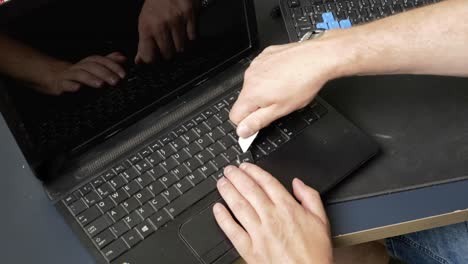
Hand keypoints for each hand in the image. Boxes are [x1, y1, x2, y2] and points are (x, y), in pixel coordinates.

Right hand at [42, 52, 125, 94]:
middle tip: (115, 81)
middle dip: (105, 73)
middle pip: (92, 66)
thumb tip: (123, 57)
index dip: (113, 66)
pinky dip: (71, 85)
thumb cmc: (80, 74)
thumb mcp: (95, 68)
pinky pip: (65, 84)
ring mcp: (70, 75)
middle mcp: (80, 67)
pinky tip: (78, 88)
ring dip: (90, 78)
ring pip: (80, 74)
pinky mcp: (61, 84)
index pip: (102, 60)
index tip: (123, 74)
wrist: (55, 78)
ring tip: (100, 84)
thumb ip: (109, 63)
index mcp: (89, 63)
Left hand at [136, 0, 199, 62]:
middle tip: (168, 43)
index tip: (156, 58)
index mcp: (146, 27)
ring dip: (181, 44)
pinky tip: (185, 27)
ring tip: (177, 33)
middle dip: (169, 52)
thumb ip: (143, 43)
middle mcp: (161, 24)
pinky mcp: (190, 15)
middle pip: (168, 55)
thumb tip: (140, 60)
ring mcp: (177, 20)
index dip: (153, 60)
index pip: (149, 56)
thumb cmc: (157, 2)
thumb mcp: (145, 20)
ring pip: (182, 48)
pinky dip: (190, 35)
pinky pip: (193, 37)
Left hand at [213, 163, 332, 263]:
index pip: (267, 182)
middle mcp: (271, 217)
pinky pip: (232, 230)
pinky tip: (217, 209)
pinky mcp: (249, 249)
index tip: (245, 166)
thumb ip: (310, 197)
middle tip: (228, 170)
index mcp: (287, 208)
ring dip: (228, 192)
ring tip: (221, 183)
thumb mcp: (321, 221)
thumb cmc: (314, 253)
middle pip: (249, 190)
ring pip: (239, 206)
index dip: (253, 171)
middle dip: (236, 177)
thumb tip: (298, 183)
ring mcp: (258, 233)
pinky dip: (223, 218)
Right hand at [230, 32, 347, 137]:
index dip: (248, 123)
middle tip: (278, 104)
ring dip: (264, 90)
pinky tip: (284, 76)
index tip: (259, 122)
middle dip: (258, 106)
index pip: (235, 116)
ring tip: (284, 88)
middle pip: (244, 100)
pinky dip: (269, 76)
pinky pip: (260, 71)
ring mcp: (256, 64)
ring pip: (253, 86)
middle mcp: (250, 77)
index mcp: (251, 93)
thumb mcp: (281, 110)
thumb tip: (242, 131)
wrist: (317, 58)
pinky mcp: (264, 56)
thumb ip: (258, 122)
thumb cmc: (303, 83)